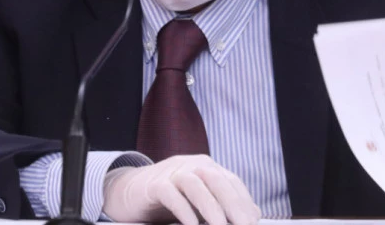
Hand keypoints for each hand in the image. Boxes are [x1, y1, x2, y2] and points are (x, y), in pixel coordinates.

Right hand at [102, 154, 260, 224]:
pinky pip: (170, 195)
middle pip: (217, 180)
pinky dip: (183, 210)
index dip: (244, 201)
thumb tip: (253, 214)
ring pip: (195, 184)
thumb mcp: (199, 201)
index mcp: (206, 167)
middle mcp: (191, 165)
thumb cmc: (170, 198)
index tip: (253, 220)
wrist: (130, 192)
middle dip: (233, 204)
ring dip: (211, 207)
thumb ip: (222, 204)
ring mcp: (172, 172)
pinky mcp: (154, 184)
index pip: (231, 181)